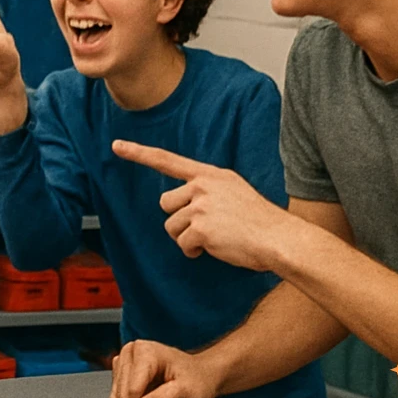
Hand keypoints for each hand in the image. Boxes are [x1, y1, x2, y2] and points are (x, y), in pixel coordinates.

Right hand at [110, 339, 221, 397]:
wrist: (200, 373)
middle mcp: (131, 350)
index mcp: (145, 352)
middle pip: (122, 391)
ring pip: (117, 392)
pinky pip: (116, 390)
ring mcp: (125, 357)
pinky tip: (144, 396)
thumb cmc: (196, 379)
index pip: (132, 389)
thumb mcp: (185, 391)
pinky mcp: (122, 366)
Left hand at [112, 140, 294, 271]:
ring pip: (171, 226)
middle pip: (166, 204)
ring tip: (214, 239)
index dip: (140, 153)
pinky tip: (213, 249)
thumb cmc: (261, 222)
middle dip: (179, 220)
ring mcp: (201, 205)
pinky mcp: (201, 227)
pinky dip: (193, 251)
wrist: (280, 239)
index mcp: (211, 175)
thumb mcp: (235, 192)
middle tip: (206, 228)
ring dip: (186, 238)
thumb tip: (185, 206)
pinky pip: (183, 244)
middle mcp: (203, 186)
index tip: (117, 146)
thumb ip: (209, 191)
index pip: (168, 160)